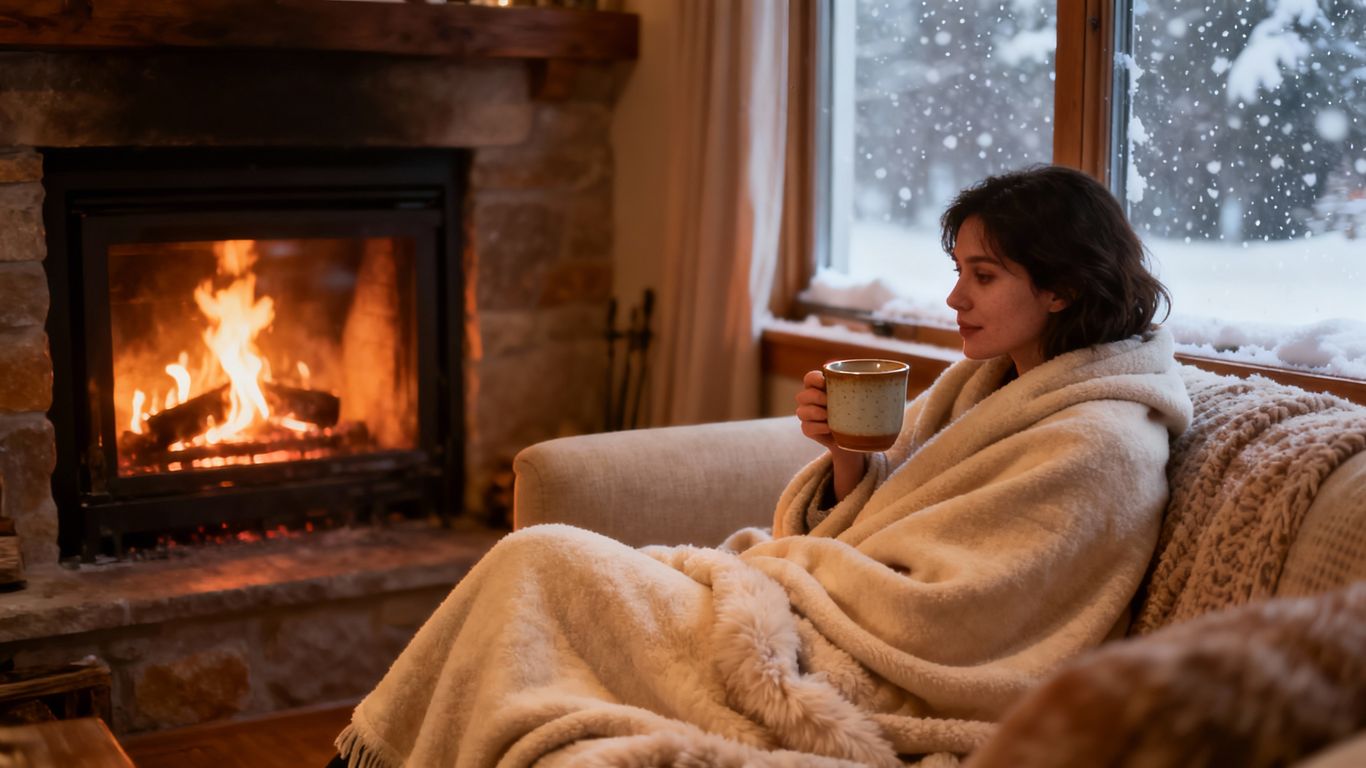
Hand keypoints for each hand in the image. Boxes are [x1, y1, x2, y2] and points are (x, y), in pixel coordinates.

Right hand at [796, 369, 867, 502]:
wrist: (860, 442)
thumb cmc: (865, 415)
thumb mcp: (871, 398)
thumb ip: (877, 385)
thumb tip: (902, 373)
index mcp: (824, 387)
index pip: (810, 378)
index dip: (814, 378)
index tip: (825, 382)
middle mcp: (813, 400)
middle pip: (803, 394)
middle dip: (815, 397)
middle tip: (830, 402)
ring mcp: (809, 416)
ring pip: (801, 411)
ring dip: (815, 412)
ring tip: (828, 416)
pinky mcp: (810, 431)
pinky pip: (806, 428)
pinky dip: (816, 428)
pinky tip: (828, 429)